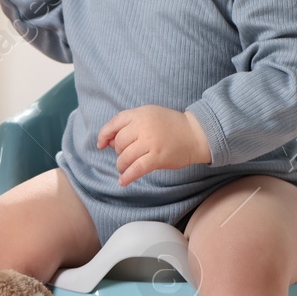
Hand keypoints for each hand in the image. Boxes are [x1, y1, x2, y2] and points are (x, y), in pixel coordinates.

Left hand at [97, 106, 211, 185]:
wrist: (195, 134)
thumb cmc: (171, 126)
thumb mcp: (149, 116)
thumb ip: (130, 125)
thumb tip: (107, 140)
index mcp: (140, 114)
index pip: (114, 123)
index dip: (104, 135)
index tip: (101, 144)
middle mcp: (143, 126)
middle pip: (119, 142)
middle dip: (118, 151)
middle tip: (126, 155)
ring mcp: (150, 142)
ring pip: (125, 157)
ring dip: (121, 165)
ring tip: (124, 168)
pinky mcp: (157, 157)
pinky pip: (136, 169)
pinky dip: (127, 176)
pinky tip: (123, 181)